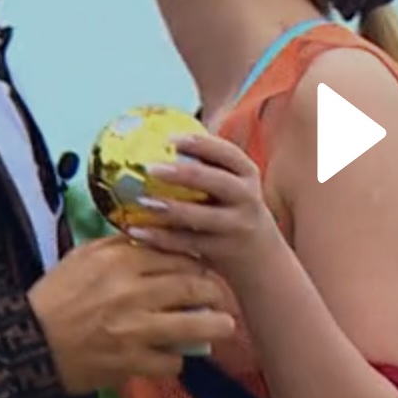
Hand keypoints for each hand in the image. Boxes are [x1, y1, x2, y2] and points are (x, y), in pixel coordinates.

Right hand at [27, 236, 236, 393]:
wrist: (27, 342)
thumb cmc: (54, 297)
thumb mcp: (82, 257)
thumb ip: (120, 245)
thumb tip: (156, 236)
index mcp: (120, 260)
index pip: (178, 254)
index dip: (198, 262)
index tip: (204, 269)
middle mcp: (132, 291)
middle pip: (195, 285)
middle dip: (214, 292)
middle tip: (219, 297)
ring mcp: (134, 328)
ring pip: (195, 324)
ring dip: (215, 326)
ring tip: (223, 327)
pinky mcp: (130, 362)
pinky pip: (172, 361)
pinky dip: (176, 360)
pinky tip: (172, 357)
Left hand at [124, 133, 284, 277]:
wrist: (262, 259)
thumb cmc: (232, 210)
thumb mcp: (232, 185)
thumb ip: (206, 165)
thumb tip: (155, 138)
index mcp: (247, 174)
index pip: (228, 153)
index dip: (201, 144)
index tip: (170, 138)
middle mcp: (247, 198)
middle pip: (218, 182)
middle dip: (186, 174)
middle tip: (151, 168)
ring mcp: (237, 226)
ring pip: (203, 217)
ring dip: (171, 209)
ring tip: (142, 201)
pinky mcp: (223, 252)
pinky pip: (188, 243)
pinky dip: (161, 237)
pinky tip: (135, 230)